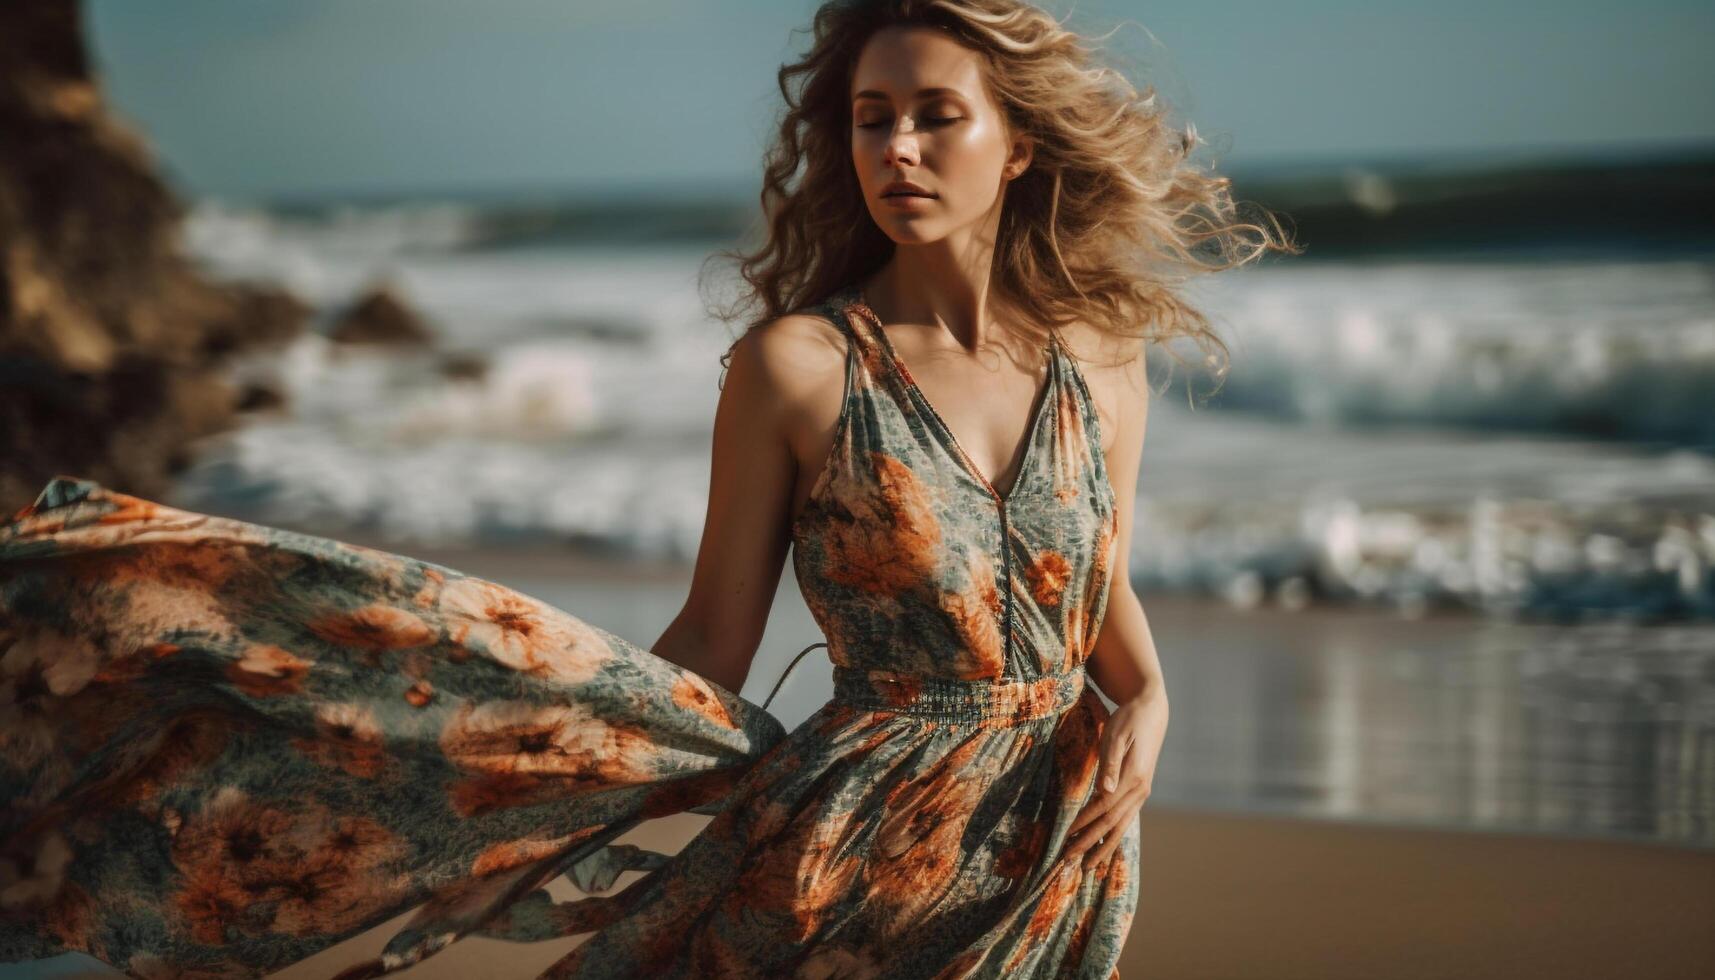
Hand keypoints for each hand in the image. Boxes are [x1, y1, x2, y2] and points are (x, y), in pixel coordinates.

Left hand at [1062, 691, 1167, 869]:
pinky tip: (1103, 845)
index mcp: (1133, 778)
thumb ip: (1111, 763)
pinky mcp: (1139, 790)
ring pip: (1120, 826)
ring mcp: (1141, 792)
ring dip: (1102, 846)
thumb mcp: (1116, 735)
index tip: (1065, 838)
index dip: (1083, 824)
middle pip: (1111, 824)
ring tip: (1088, 865)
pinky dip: (1112, 835)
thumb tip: (1104, 791)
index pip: (1102, 808)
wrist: (1151, 710)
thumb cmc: (1129, 719)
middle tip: (1070, 863)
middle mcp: (1139, 790)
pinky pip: (1125, 819)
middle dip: (1089, 844)